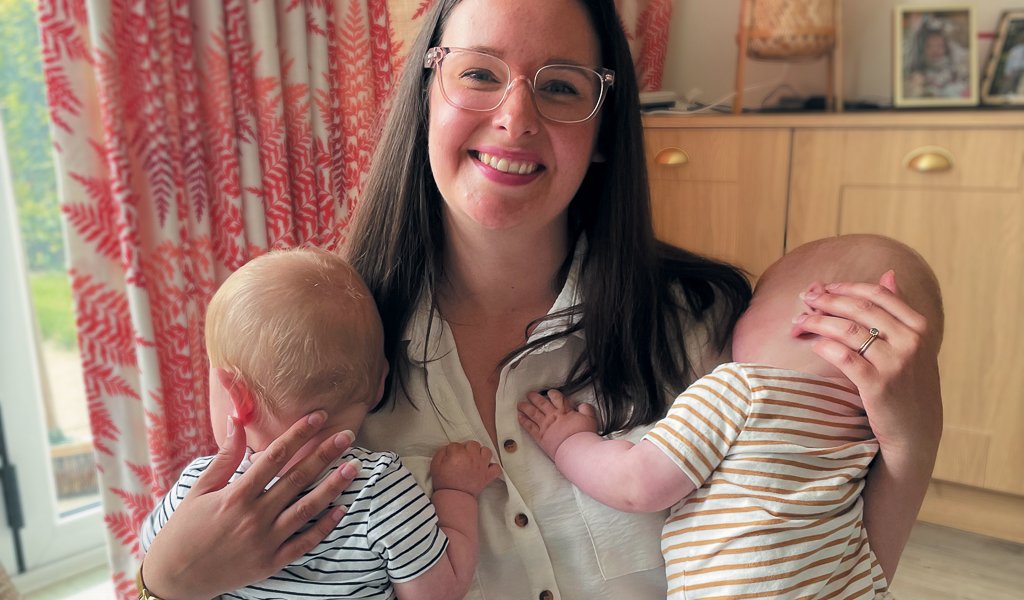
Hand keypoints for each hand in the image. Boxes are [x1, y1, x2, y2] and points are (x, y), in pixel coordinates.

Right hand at [142, 412, 358, 598]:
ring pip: (306, 509)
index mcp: (236, 496)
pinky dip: (324, 527)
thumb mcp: (199, 490)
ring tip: (353, 468)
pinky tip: (341, 510)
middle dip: (324, 455)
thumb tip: (237, 421)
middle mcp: (253, 517)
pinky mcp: (270, 563)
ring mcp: (265, 542)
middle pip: (296, 479)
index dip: (298, 435)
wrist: (175, 578)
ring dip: (332, 487)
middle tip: (347, 436)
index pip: (274, 457)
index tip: (317, 417)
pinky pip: (304, 544)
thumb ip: (225, 457)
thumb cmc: (184, 529)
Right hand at [430, 441, 500, 496]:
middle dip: (467, 448)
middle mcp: (472, 457)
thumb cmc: (443, 482)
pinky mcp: (488, 475)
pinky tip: (486, 468)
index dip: (452, 450)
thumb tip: (450, 448)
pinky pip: (496, 467)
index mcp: (458, 454)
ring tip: (475, 459)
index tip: (450, 457)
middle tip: (462, 456)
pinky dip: (493, 467)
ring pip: (486, 451)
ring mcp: (482, 466)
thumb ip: (442, 452)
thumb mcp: (435, 464)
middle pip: (472, 444)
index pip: (456, 444)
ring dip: (481, 453)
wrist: (453, 498)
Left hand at [517, 389, 598, 459]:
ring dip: (526, 407)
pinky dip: (524, 421)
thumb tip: (583, 406)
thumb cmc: (584, 436)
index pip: (557, 398)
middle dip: (535, 398)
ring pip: (533, 413)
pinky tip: (519, 417)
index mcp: (564, 411)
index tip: (549, 392)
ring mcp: (545, 426)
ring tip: (520, 404)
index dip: (552, 394)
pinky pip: (529, 427)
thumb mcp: (590, 419)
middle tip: (529, 394)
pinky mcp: (540, 437)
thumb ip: (586, 410)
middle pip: (542, 403)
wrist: (576, 449)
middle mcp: (553, 416)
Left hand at [792, 271, 941, 456]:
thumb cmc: (909, 385)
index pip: (877, 294)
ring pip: (847, 330)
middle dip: (826, 301)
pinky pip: (843, 356)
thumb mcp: (914, 346)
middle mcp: (911, 342)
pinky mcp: (878, 385)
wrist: (916, 432)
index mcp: (919, 327)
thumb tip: (889, 273)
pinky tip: (813, 344)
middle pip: (859, 308)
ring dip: (817, 322)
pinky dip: (824, 346)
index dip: (846, 287)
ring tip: (799, 322)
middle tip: (805, 299)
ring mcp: (895, 363)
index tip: (825, 288)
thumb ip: (899, 311)